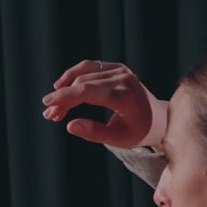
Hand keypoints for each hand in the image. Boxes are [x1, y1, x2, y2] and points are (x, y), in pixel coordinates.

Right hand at [41, 59, 166, 147]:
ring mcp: (121, 70)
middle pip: (83, 83)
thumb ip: (95, 133)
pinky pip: (89, 67)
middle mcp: (124, 78)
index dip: (65, 97)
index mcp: (126, 97)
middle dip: (63, 99)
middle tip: (50, 115)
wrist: (158, 117)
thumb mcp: (119, 139)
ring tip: (55, 106)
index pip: (89, 91)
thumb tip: (69, 126)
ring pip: (83, 74)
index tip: (48, 105)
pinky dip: (74, 77)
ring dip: (65, 88)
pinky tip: (62, 87)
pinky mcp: (117, 67)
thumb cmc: (138, 131)